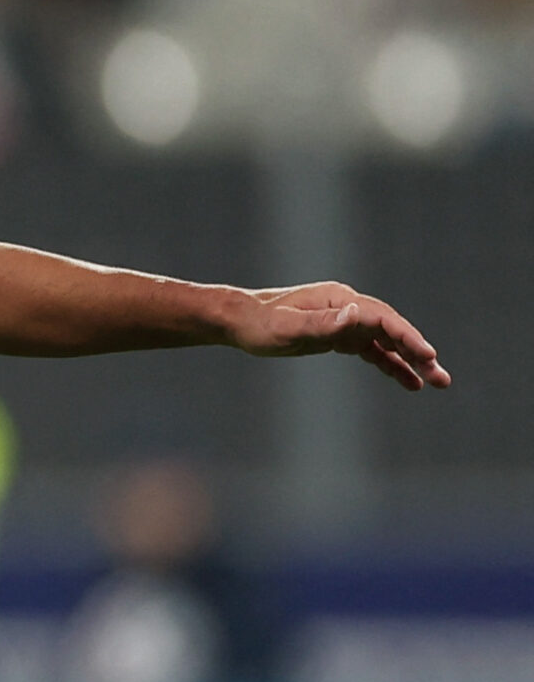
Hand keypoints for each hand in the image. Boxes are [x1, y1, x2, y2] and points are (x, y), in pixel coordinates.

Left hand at [230, 283, 450, 389]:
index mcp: (340, 299)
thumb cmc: (260, 323)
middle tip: (442, 377)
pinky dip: (391, 365)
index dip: (407, 337)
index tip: (428, 356)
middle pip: (392, 330)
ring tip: (436, 382)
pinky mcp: (339, 336)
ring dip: (411, 361)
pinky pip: (372, 351)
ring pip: (386, 342)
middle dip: (419, 353)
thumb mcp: (288, 327)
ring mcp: (345, 321)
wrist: (239, 320)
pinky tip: (409, 382)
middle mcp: (348, 307)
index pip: (383, 319)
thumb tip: (356, 313)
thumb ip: (322, 322)